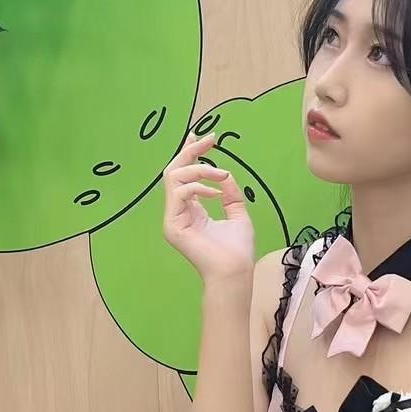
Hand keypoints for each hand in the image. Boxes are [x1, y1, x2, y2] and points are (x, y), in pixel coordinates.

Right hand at [162, 132, 254, 282]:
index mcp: (191, 210)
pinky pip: (179, 193)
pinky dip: (199, 188)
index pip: (184, 176)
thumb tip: (226, 175)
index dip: (190, 154)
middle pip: (174, 171)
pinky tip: (216, 194)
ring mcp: (172, 219)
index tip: (203, 138)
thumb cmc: (237, 250)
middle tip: (209, 140)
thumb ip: (230, 194)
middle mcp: (178, 212)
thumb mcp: (238, 214)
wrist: (235, 272)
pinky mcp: (172, 225)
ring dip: (200, 170)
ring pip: (173, 177)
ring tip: (221, 175)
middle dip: (191, 152)